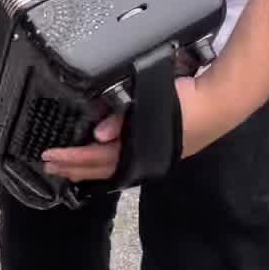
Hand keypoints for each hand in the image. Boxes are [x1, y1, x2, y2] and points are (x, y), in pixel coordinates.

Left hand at [40, 70, 241, 184]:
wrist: (220, 102)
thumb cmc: (186, 100)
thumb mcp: (151, 103)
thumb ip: (123, 118)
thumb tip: (98, 135)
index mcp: (141, 151)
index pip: (99, 159)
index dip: (73, 158)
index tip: (49, 155)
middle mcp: (145, 160)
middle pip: (102, 169)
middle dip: (73, 168)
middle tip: (47, 165)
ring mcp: (152, 157)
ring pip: (112, 168)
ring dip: (87, 167)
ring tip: (64, 168)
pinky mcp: (157, 150)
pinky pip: (124, 162)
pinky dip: (105, 163)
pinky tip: (96, 160)